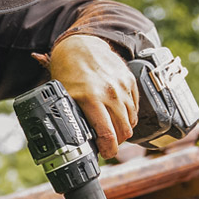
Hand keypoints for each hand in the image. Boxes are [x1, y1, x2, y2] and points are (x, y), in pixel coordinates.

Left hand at [49, 34, 138, 159]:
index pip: (108, 135)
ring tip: (112, 131)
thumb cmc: (68, 72)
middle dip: (116, 143)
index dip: (108, 150)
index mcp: (91, 99)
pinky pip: (135, 108)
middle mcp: (110, 93)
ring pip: (130, 121)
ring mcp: (122, 87)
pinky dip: (128, 116)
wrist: (81, 45)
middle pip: (123, 131)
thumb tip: (74, 142)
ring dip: (122, 130)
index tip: (105, 153)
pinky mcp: (130, 82)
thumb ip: (72, 119)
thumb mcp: (64, 97)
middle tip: (107, 144)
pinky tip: (118, 117)